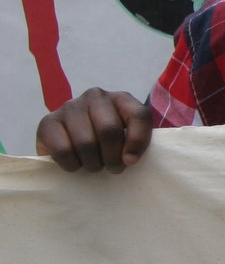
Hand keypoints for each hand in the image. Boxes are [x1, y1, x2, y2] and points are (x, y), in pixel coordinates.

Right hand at [35, 88, 153, 172]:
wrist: (72, 140)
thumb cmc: (108, 141)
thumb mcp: (130, 138)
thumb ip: (137, 143)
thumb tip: (129, 159)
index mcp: (121, 98)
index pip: (138, 115)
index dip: (138, 142)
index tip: (131, 161)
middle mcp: (95, 96)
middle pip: (109, 131)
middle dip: (112, 158)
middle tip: (112, 167)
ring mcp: (69, 106)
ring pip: (86, 143)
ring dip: (92, 163)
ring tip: (94, 165)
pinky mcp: (47, 122)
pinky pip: (63, 150)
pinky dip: (72, 164)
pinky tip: (75, 162)